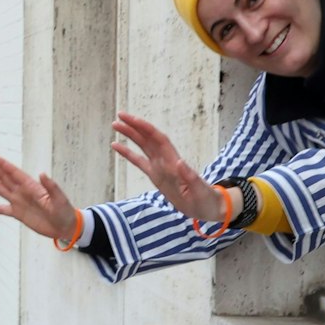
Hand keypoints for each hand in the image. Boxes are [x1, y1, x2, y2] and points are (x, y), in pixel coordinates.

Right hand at [0, 156, 81, 242]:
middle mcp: (22, 191)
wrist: (65, 227)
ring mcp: (19, 202)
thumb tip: (42, 173)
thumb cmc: (64, 211)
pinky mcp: (18, 214)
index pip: (14, 173)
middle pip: (3, 178)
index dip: (3, 164)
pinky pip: (2, 210)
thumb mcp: (59, 199)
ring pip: (0, 190)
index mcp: (31, 186)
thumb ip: (50, 187)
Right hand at [110, 113, 226, 222]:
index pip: (158, 140)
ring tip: (116, 125)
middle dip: (134, 127)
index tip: (132, 120)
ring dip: (130, 135)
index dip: (145, 128)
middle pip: (148, 139)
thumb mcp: (200, 191)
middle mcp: (166, 161)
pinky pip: (139, 162)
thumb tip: (179, 162)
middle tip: (118, 117)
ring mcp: (160, 168)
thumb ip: (190, 177)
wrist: (208, 207)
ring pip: (143, 146)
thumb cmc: (206, 199)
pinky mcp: (156, 176)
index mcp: (175, 162)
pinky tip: (116, 146)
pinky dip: (128, 153)